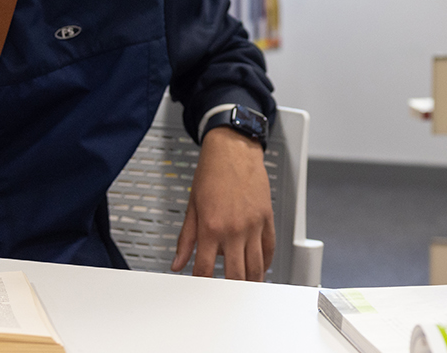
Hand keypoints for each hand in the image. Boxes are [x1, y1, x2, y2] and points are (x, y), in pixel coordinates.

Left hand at [171, 126, 274, 280]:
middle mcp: (233, 229)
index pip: (204, 268)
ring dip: (250, 282)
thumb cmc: (212, 173)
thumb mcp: (192, 207)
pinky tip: (259, 268)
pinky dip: (265, 263)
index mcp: (211, 227)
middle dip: (229, 290)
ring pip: (256, 267)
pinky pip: (269, 249)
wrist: (233, 150)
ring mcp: (253, 226)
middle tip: (225, 296)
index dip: (201, 283)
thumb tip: (177, 262)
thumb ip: (185, 239)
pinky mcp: (267, 219)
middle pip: (235, 274)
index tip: (199, 289)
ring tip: (244, 288)